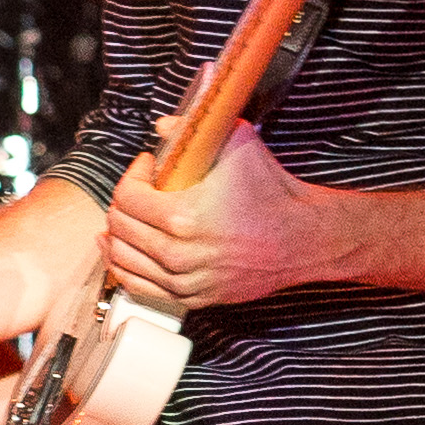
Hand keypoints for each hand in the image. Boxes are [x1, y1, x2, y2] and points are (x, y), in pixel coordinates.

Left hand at [103, 120, 333, 315]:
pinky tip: (124, 249)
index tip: (147, 165)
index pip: (126, 197)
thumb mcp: (239, 146)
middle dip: (122, 202)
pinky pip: (139, 285)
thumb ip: (197, 129)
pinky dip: (125, 266)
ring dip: (117, 234)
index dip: (131, 175)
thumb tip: (162, 125)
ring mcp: (185, 280)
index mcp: (183, 218)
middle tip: (138, 189)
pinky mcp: (193, 298)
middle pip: (120, 227)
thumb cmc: (274, 192)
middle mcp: (179, 254)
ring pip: (123, 258)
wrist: (307, 238)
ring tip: (127, 217)